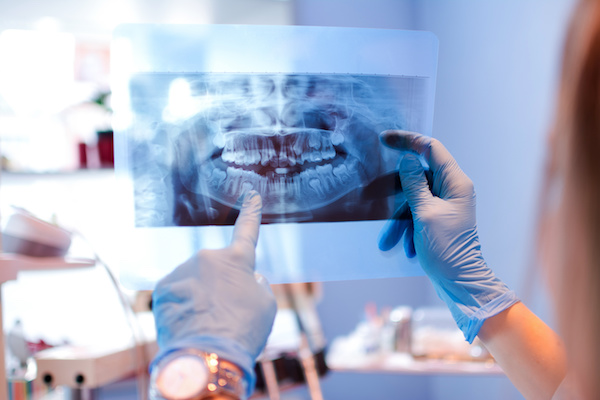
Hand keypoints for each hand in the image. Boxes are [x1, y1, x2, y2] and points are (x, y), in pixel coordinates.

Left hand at [151, 191, 276, 395]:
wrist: (205, 356)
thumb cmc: (242, 331)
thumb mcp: (266, 307)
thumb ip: (257, 286)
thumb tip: (249, 280)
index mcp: (237, 260)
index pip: (247, 231)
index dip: (251, 213)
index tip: (251, 195)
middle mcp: (208, 258)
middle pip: (216, 270)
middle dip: (220, 286)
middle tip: (225, 314)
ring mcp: (183, 271)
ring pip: (194, 282)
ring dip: (200, 298)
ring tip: (206, 324)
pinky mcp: (162, 288)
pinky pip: (176, 293)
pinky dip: (182, 307)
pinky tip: (189, 325)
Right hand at [378, 130, 518, 342]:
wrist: (460, 283)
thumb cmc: (447, 249)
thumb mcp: (424, 213)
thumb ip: (414, 184)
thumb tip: (407, 159)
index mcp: (456, 182)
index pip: (431, 148)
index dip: (408, 140)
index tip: (384, 139)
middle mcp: (453, 190)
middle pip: (418, 177)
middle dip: (395, 193)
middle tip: (371, 197)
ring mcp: (446, 205)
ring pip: (414, 200)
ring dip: (399, 219)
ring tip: (387, 242)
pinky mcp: (439, 220)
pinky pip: (417, 214)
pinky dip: (407, 228)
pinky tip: (403, 248)